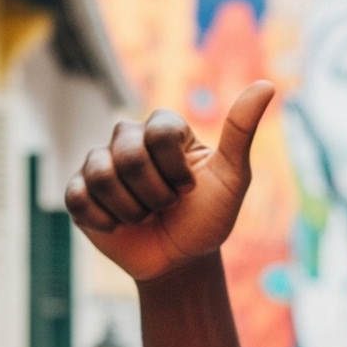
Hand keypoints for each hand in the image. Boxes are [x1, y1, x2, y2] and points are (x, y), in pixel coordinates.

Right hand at [65, 83, 274, 284]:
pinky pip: (79, 199)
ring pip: (101, 177)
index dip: (176, 171)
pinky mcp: (79, 191)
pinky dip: (105, 221)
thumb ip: (241, 131)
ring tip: (145, 217)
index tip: (189, 189)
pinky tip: (119, 226)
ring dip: (132, 211)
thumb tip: (266, 84)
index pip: (160, 133)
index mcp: (163, 128)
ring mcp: (100, 163)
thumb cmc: (207, 218)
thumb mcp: (232, 179)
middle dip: (156, 195)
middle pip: (129, 157)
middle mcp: (128, 138)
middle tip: (167, 207)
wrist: (180, 262)